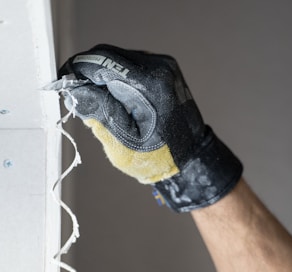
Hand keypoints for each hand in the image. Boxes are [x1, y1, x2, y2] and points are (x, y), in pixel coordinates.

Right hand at [58, 44, 242, 211]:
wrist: (189, 157)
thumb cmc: (160, 157)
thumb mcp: (124, 142)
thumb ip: (99, 112)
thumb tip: (74, 90)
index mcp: (149, 84)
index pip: (102, 62)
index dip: (77, 70)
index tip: (63, 84)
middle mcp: (159, 67)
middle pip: (109, 57)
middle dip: (88, 75)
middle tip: (79, 97)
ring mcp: (164, 67)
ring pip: (119, 61)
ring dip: (102, 78)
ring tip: (101, 105)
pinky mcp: (163, 72)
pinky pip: (131, 67)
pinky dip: (117, 80)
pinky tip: (117, 101)